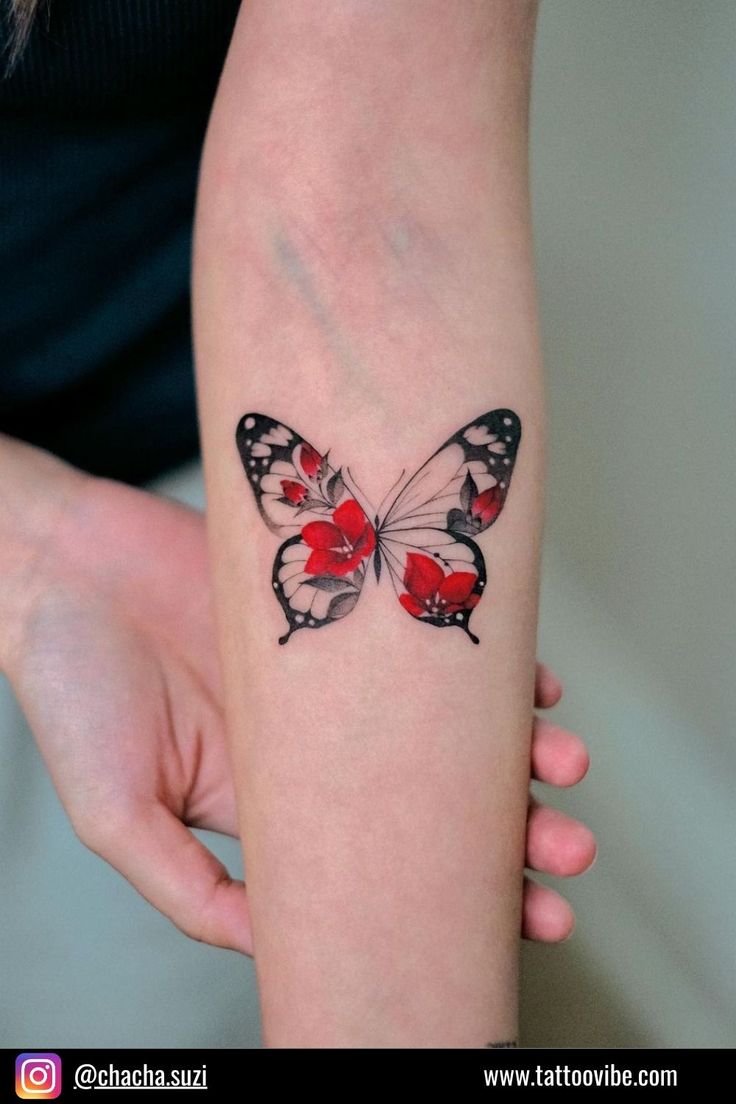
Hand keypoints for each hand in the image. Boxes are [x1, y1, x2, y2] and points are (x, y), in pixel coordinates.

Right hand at [8, 466, 593, 952]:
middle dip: (516, 833)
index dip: (461, 895)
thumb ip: (190, 888)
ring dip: (519, 748)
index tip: (529, 922)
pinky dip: (486, 660)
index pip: (389, 863)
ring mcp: (342, 673)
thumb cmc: (75, 689)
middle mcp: (323, 743)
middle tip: (569, 858)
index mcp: (277, 804)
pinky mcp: (344, 598)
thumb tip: (271, 952)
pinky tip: (530, 685)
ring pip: (453, 720)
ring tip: (566, 769)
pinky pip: (432, 628)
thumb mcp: (119, 813)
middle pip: (441, 800)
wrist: (66, 566)